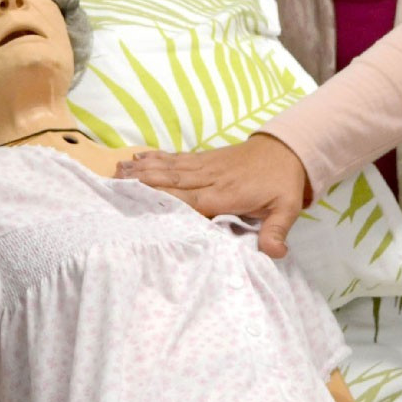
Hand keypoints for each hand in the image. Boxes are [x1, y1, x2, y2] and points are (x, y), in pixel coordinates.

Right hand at [114, 135, 309, 258]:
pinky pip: (177, 158)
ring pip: (170, 168)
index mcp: (226, 194)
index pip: (191, 200)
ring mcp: (206, 166)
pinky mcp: (205, 158)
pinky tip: (137, 158)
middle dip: (143, 183)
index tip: (140, 203)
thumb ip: (276, 230)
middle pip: (172, 181)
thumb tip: (274, 252)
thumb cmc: (283, 183)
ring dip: (143, 170)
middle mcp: (211, 178)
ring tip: (117, 171)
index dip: (166, 201)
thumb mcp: (287, 209)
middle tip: (114, 185)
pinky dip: (156, 158)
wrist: (287, 149)